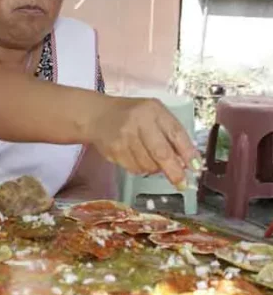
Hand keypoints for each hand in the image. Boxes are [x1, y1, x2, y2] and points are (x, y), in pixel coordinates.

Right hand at [86, 96, 200, 187]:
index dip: (188, 153)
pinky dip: (140, 169)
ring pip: (147, 165)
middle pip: (161, 153)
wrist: (97, 116)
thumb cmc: (133, 115)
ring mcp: (123, 138)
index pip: (176, 133)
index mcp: (153, 110)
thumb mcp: (155, 114)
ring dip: (155, 169)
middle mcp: (138, 122)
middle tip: (182, 183)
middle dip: (174, 171)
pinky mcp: (113, 151)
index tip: (196, 168)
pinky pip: (134, 169)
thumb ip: (171, 133)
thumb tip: (186, 162)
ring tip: (152, 160)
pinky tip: (137, 158)